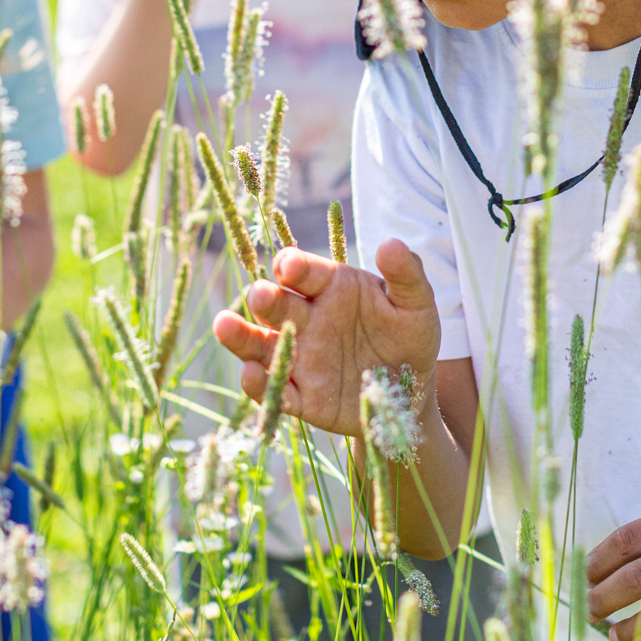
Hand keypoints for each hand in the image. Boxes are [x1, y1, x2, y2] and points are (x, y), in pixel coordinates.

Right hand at [212, 240, 441, 439]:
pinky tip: (252, 374)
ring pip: (260, 344)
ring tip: (224, 326)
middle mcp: (307, 319)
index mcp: (331, 288)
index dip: (293, 266)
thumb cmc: (408, 338)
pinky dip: (260, 384)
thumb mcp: (416, 305)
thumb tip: (392, 243)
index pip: (304, 271)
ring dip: (241, 336)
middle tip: (260, 295)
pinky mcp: (301, 397)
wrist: (410, 395)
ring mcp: (300, 358)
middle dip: (264, 298)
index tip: (288, 266)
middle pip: (275, 304)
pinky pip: (275, 390)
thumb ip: (406, 274)